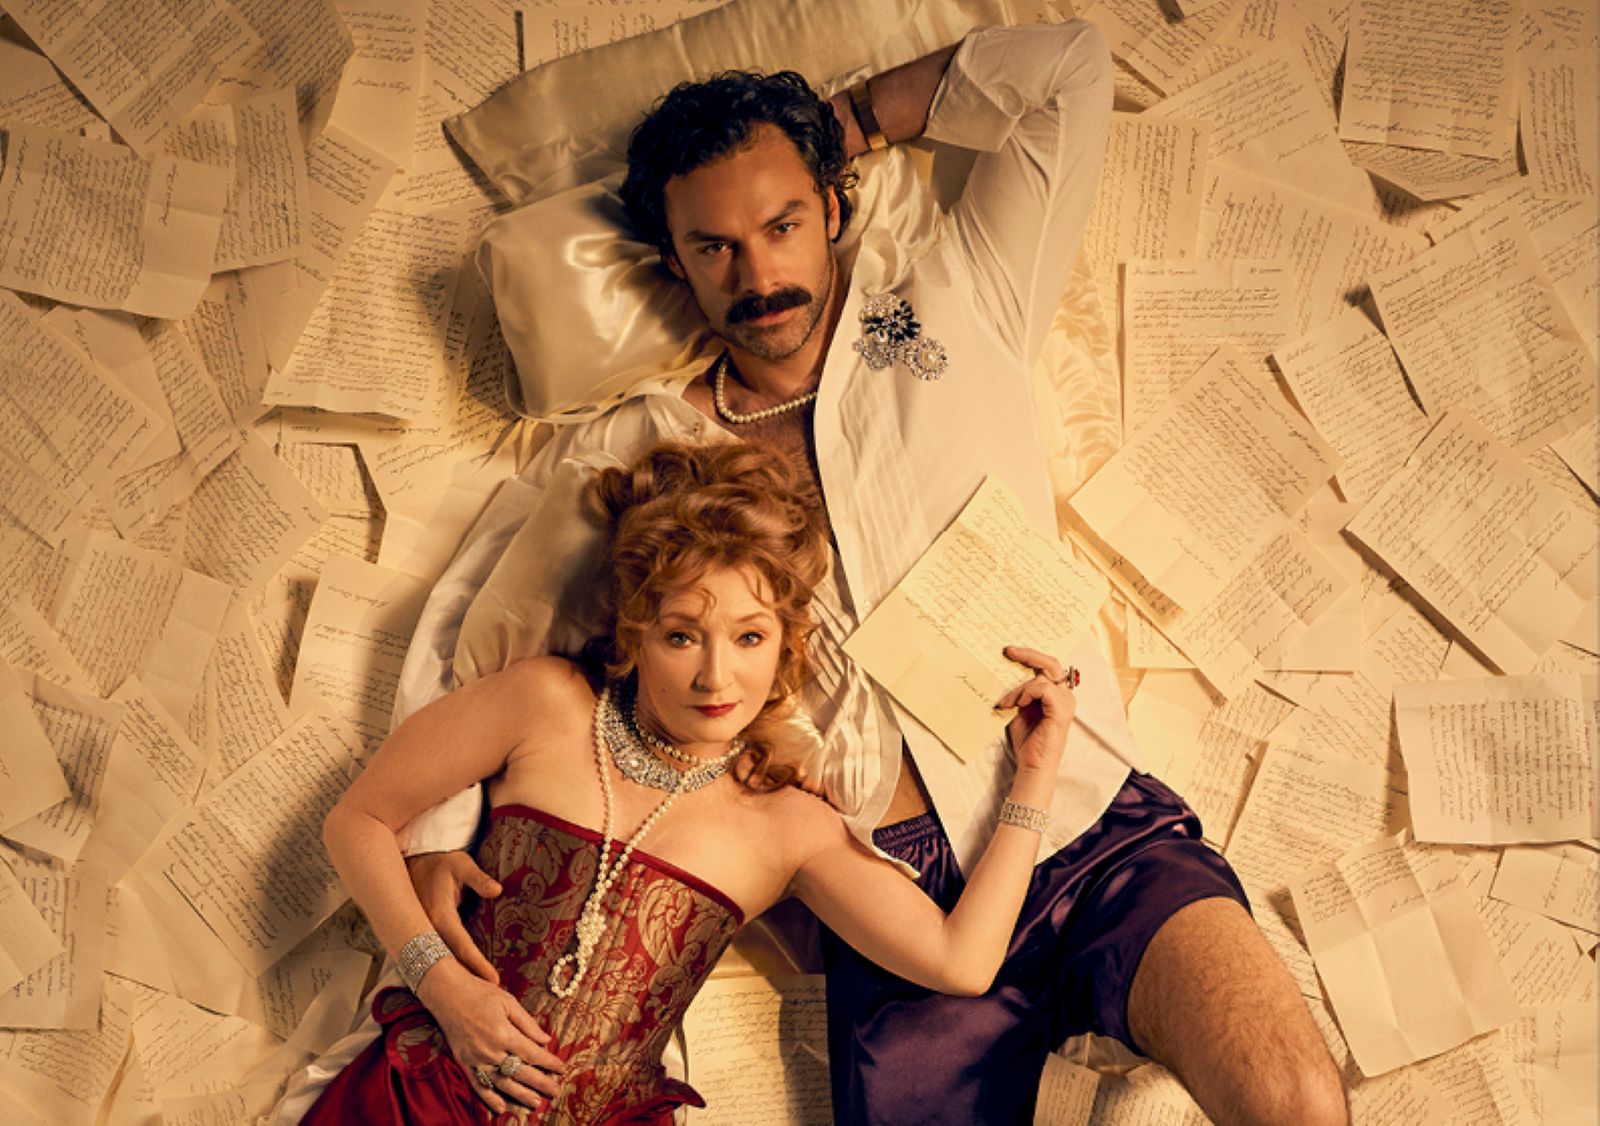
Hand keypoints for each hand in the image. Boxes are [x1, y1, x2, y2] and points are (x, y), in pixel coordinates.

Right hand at [407, 851, 502, 983]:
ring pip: (441, 960)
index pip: (463, 946)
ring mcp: (422, 932)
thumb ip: (479, 879)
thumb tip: (497, 890)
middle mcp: (428, 928)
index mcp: (440, 915)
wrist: (414, 860)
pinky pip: (436, 954)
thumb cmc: (441, 862)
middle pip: (450, 961)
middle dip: (469, 979)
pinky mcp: (421, 933)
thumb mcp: (462, 865)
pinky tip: (462, 977)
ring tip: (478, 993)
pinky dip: (449, 966)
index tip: (494, 980)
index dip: (478, 965)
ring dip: (459, 975)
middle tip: (489, 997)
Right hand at [418, 960, 565, 1113]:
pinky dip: (489, 1097)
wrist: (447, 993)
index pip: (531, 1053)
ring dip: (519, 1095)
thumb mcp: (508, 1002)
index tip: (562, 1068)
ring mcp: (475, 1059)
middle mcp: (489, 1050)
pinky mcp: (464, 1062)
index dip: (548, 1062)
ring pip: (501, 1083)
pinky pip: (478, 1084)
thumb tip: (545, 1040)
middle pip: (520, 1072)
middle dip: (540, 1083)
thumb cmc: (480, 993)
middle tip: (556, 1091)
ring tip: (535, 1103)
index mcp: (503, 1033)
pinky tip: (501, 1107)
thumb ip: (527, 1023)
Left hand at [998, 645, 1075, 776]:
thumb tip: (1004, 670)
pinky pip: (1043, 688)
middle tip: (1008, 651)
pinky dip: (1026, 693)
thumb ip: (1019, 690)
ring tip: (1007, 702)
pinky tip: (1017, 705)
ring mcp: (1065, 703)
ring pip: (1042, 677)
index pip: (1047, 666)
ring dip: (1019, 688)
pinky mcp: (1061, 711)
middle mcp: (1065, 696)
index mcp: (1057, 694)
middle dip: (1029, 654)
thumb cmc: (1027, 740)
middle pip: (1051, 663)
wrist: (1032, 765)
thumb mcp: (1020, 708)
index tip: (1009, 651)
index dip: (1030, 655)